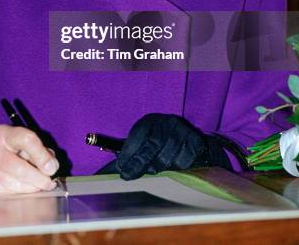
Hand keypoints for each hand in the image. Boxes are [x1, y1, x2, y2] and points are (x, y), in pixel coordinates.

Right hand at [0, 125, 58, 192]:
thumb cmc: (0, 147)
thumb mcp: (16, 139)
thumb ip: (35, 148)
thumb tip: (52, 164)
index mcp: (4, 134)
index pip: (26, 140)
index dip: (42, 155)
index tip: (52, 167)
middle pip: (18, 168)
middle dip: (37, 178)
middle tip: (49, 182)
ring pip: (13, 184)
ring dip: (31, 188)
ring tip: (40, 185)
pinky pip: (6, 193)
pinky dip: (20, 193)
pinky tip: (25, 189)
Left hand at [98, 114, 230, 179]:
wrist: (191, 140)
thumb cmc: (161, 143)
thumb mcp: (144, 142)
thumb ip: (128, 155)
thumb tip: (105, 172)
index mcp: (150, 121)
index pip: (137, 135)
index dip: (128, 152)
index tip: (120, 167)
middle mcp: (166, 123)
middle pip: (151, 146)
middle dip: (138, 164)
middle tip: (128, 176)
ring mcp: (181, 131)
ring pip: (166, 157)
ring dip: (157, 168)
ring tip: (153, 171)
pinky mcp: (194, 142)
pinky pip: (182, 162)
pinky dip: (176, 168)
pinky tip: (173, 166)